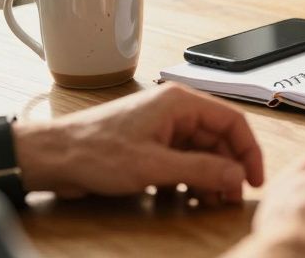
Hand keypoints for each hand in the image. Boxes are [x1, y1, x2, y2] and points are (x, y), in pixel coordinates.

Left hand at [14, 83, 262, 203]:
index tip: (254, 179)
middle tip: (231, 197)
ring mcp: (162, 128)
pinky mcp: (150, 145)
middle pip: (218, 139)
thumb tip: (237, 175)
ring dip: (209, 176)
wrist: (51, 158)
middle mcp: (174, 111)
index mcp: (180, 103)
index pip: (232, 122)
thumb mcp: (153, 166)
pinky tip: (186, 197)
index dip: (248, 151)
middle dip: (228, 168)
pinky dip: (189, 179)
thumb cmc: (92, 151)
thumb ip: (200, 170)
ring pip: (201, 152)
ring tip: (211, 201)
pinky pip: (182, 160)